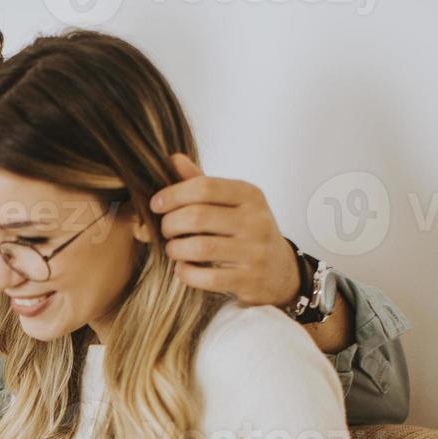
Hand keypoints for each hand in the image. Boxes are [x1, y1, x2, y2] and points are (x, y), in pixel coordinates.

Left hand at [152, 154, 301, 307]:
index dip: (173, 195)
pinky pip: (208, 277)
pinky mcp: (249, 279)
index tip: (156, 204)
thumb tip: (173, 159)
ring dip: (176, 249)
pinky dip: (187, 273)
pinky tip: (183, 268)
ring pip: (201, 247)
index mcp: (250, 195)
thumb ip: (202, 183)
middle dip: (170, 223)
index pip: (204, 187)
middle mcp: (256, 220)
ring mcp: (255, 251)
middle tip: (165, 230)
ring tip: (172, 249)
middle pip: (198, 216)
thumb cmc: (247, 231)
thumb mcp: (232, 202)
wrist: (280, 270)